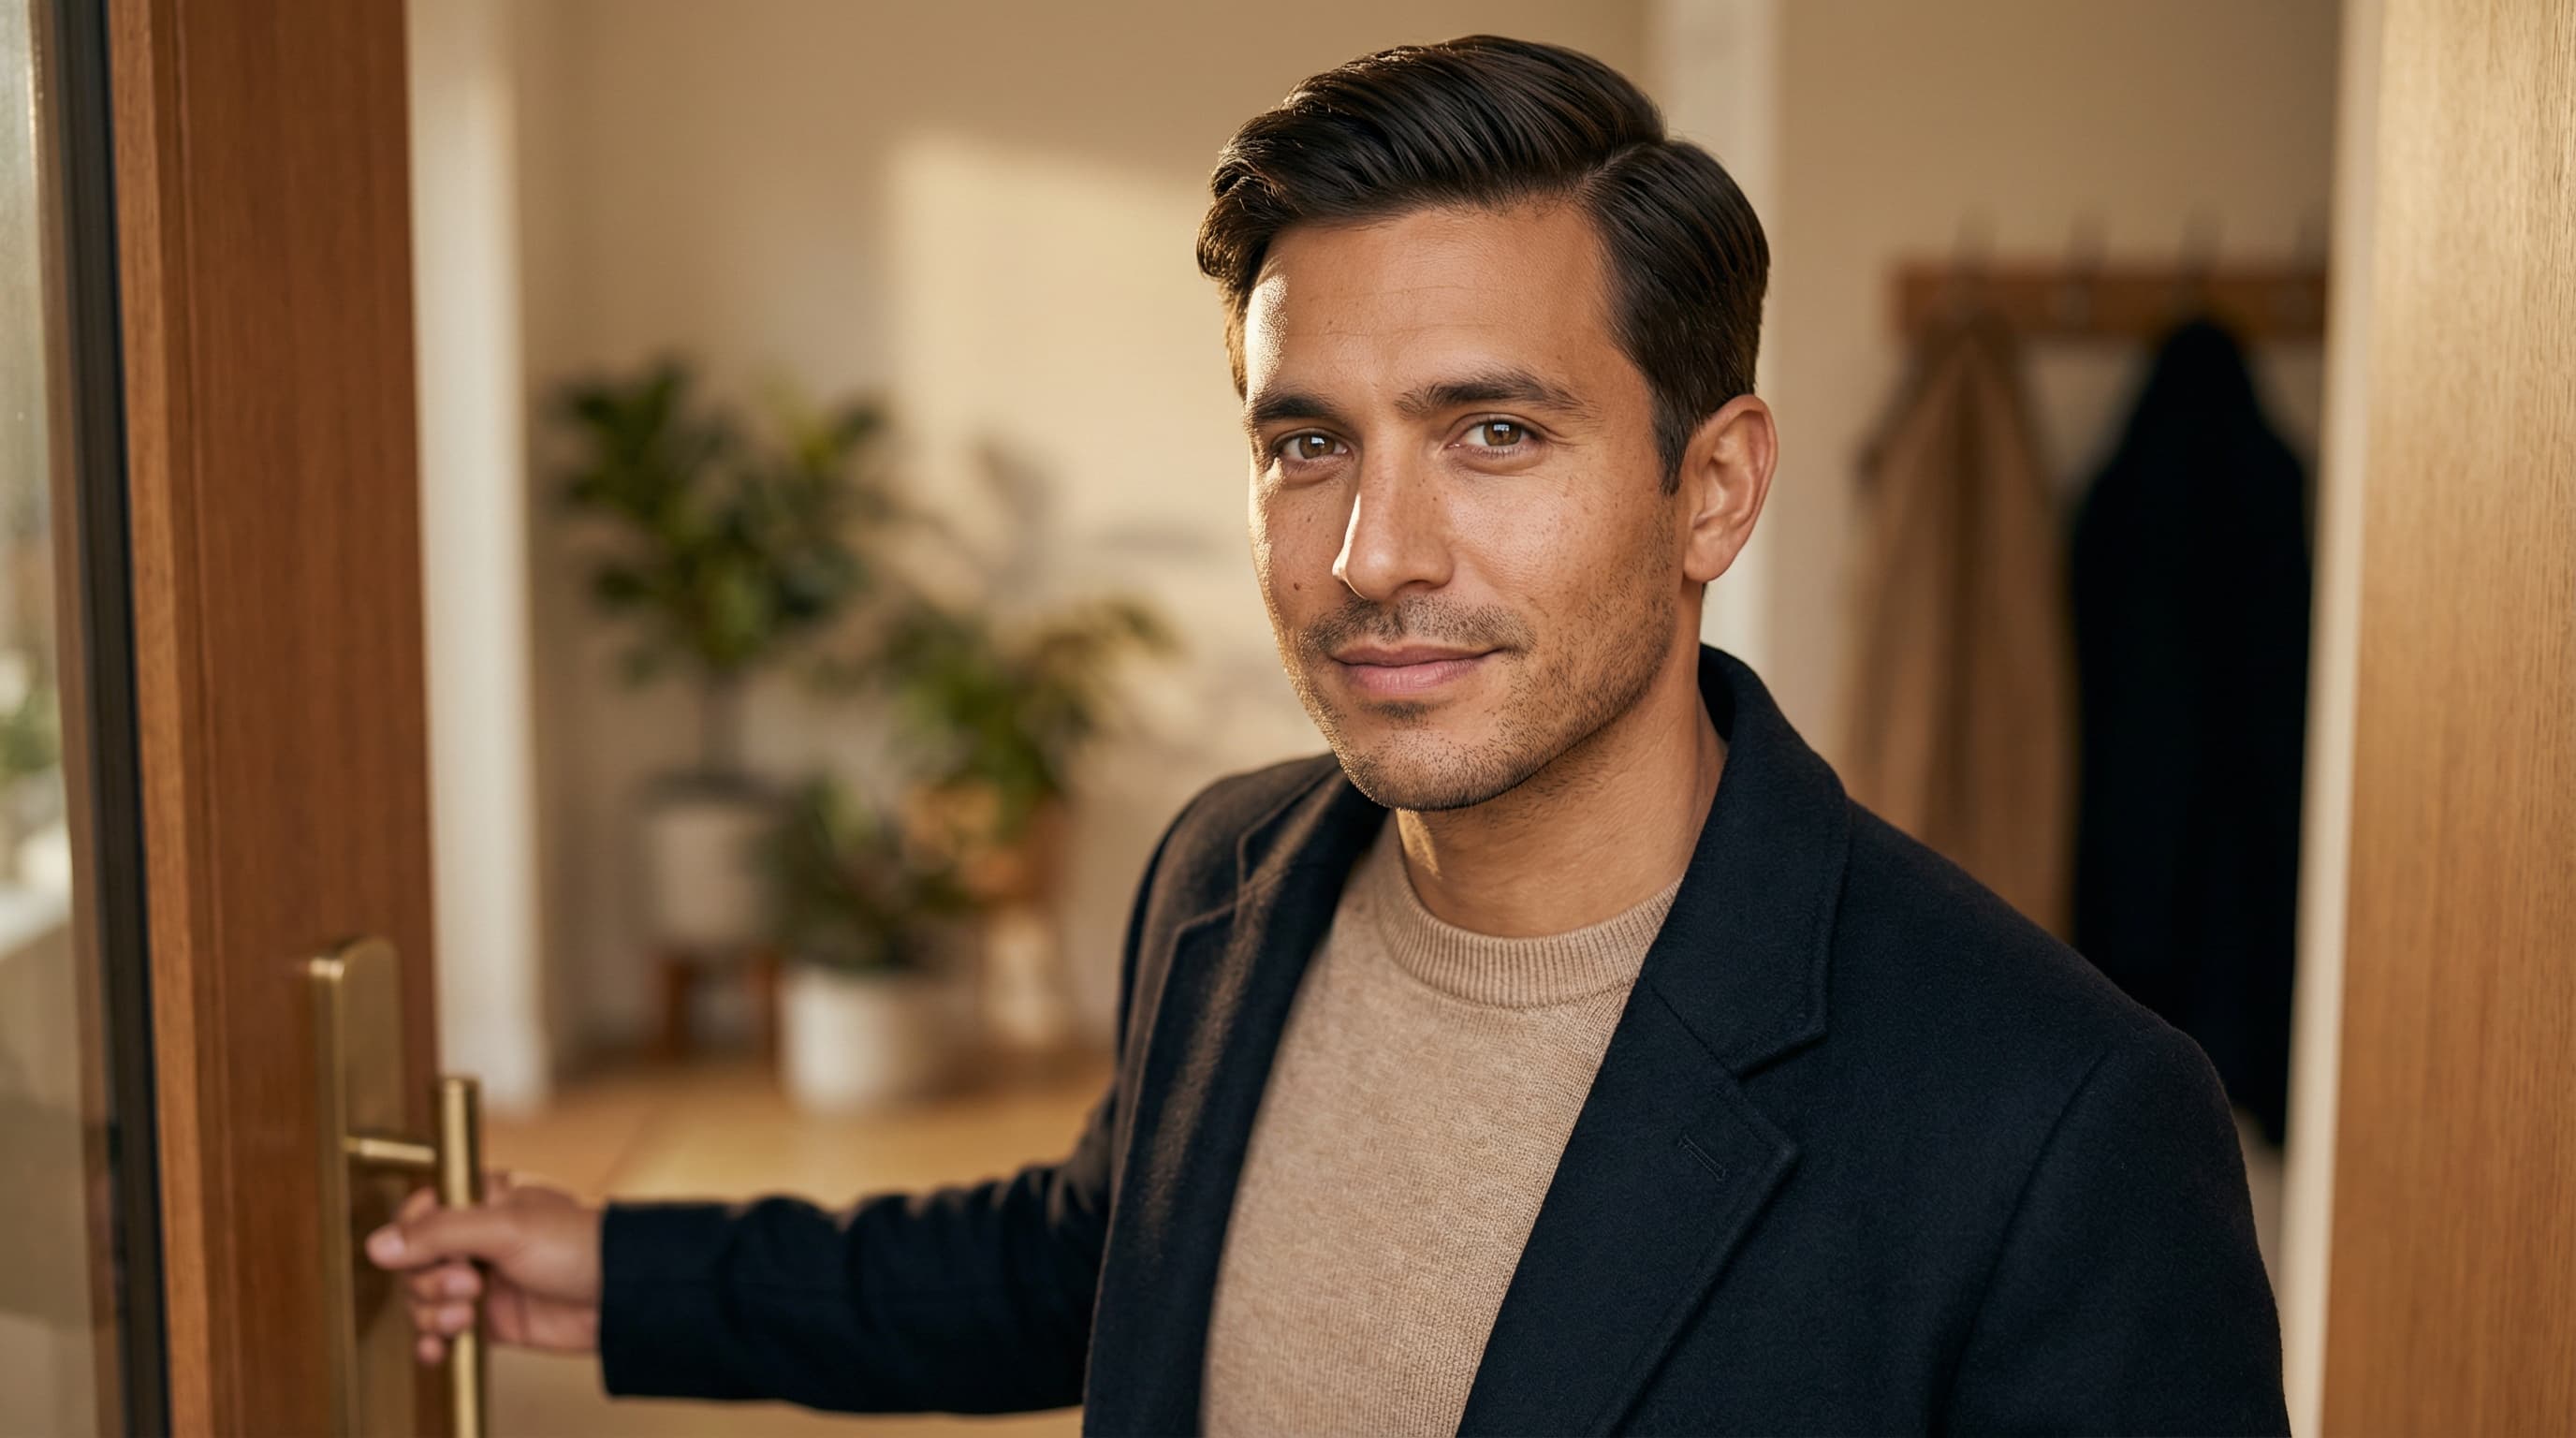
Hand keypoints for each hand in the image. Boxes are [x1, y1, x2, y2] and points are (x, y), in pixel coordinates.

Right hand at [364, 1172, 603, 1362]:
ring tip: (469, 1314)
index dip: (412, 1235)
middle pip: (413, 1262)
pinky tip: (437, 1349)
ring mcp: (480, 1279)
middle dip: (430, 1280)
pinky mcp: (488, 1318)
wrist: (620, 1297)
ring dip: (434, 1312)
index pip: (418, 1212)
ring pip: (423, 1298)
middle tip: (471, 1284)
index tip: (425, 1248)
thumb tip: (379, 1244)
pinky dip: (433, 1342)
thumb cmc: (580, 1245)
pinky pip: (441, 1331)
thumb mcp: (507, 1227)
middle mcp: (476, 1238)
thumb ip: (439, 1233)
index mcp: (481, 1200)